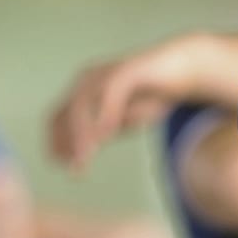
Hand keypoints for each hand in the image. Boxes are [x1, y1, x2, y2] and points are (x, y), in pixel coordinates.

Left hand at [47, 41, 194, 171]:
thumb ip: (104, 131)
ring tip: (85, 156)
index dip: (55, 142)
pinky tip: (106, 135)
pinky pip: (110, 92)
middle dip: (66, 143)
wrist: (182, 69)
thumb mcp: (124, 120)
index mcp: (83, 91)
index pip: (56, 119)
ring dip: (81, 133)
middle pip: (63, 113)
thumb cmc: (153, 94)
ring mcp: (105, 73)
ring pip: (82, 104)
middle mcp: (87, 79)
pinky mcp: (127, 70)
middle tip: (76, 168)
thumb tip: (81, 152)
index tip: (61, 165)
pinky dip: (105, 113)